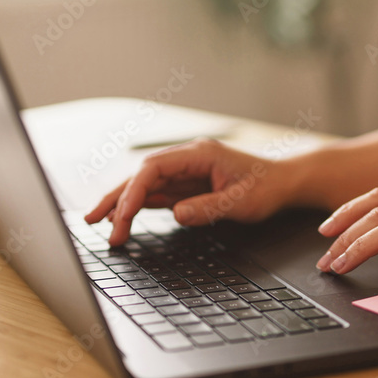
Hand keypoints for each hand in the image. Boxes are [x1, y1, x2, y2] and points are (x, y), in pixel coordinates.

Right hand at [85, 139, 292, 245]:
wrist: (284, 182)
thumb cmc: (267, 187)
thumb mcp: (241, 202)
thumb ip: (207, 207)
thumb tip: (176, 214)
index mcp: (199, 154)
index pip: (154, 168)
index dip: (133, 191)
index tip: (122, 215)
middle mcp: (188, 159)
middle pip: (142, 175)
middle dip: (117, 198)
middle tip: (94, 221)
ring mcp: (186, 171)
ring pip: (145, 185)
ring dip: (122, 203)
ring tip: (98, 223)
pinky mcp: (187, 185)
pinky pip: (157, 194)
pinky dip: (138, 206)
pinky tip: (123, 219)